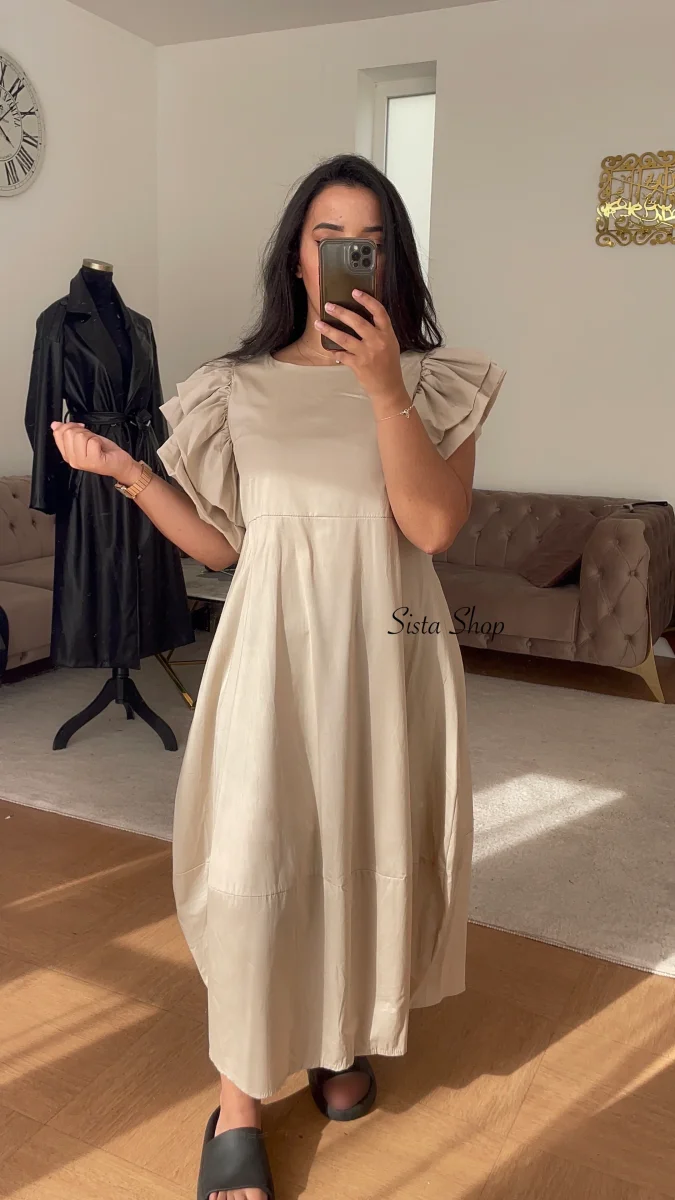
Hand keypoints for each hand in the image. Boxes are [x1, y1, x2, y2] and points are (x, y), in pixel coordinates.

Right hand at [50, 421, 140, 484]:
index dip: (70, 426)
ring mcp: (82, 462)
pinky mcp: (93, 461)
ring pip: (80, 436)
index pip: (58, 433)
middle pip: (69, 433)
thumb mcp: (84, 439)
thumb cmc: (103, 452)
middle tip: (91, 440)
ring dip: (91, 437)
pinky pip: (93, 441)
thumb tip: (55, 424)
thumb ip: (69, 432)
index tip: (80, 429)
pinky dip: (99, 441)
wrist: (119, 464)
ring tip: (96, 445)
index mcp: (67, 454)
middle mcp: (72, 460)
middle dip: (82, 431)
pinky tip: (101, 449)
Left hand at [314, 290, 404, 409]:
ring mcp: (367, 353)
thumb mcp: (390, 344)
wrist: (388, 387)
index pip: (379, 311)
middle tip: (328, 305)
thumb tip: (361, 316)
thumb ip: (379, 331)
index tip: (355, 292)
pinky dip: (334, 351)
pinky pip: (341, 355)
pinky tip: (329, 348)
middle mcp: (377, 341)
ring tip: (319, 323)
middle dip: (341, 312)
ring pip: (344, 338)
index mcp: (387, 334)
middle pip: (357, 322)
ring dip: (329, 330)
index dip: (367, 300)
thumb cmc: (389, 364)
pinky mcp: (358, 365)